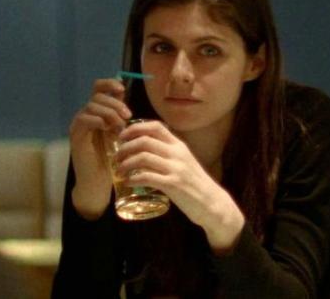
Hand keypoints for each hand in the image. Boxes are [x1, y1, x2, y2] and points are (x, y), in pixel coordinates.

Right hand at [68, 78, 131, 218]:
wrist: (98, 182)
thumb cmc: (112, 159)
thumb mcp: (121, 135)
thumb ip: (123, 119)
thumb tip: (132, 106)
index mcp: (98, 112)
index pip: (98, 87)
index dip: (109, 84)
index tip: (122, 89)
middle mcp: (86, 114)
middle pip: (97, 95)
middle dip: (115, 103)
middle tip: (128, 116)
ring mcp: (79, 124)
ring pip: (92, 105)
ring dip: (109, 112)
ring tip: (120, 126)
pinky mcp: (76, 134)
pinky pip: (84, 119)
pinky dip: (98, 120)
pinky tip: (108, 130)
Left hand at [115, 121, 244, 252]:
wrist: (212, 203)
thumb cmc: (195, 184)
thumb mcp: (184, 162)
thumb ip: (168, 154)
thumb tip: (143, 150)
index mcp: (179, 145)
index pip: (155, 127)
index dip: (135, 129)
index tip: (122, 137)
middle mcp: (177, 154)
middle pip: (145, 141)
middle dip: (125, 147)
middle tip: (116, 157)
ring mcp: (176, 169)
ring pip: (143, 158)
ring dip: (126, 163)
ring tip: (119, 170)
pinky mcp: (173, 185)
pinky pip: (147, 177)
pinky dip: (133, 178)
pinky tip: (127, 182)